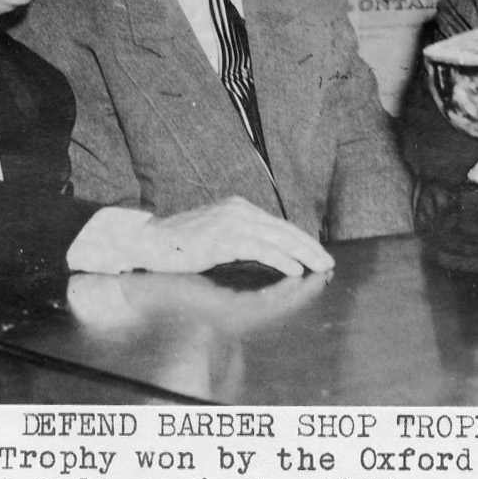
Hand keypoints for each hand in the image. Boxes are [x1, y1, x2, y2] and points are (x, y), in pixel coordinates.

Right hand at [129, 197, 333, 276]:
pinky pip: (260, 250)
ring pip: (277, 239)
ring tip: (320, 267)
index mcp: (240, 208)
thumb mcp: (218, 234)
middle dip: (310, 247)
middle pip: (284, 230)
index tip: (318, 253)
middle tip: (329, 263)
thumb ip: (242, 238)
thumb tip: (271, 252)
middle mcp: (239, 211)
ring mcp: (231, 223)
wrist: (149, 241)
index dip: (301, 240)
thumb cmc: (182, 243)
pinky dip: (281, 260)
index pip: (279, 225)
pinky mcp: (224, 239)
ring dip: (303, 255)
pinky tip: (295, 270)